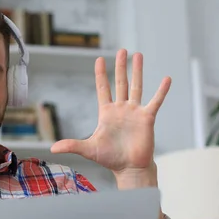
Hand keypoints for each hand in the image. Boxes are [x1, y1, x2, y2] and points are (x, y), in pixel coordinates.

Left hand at [50, 49, 171, 174]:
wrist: (129, 167)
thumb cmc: (109, 158)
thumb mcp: (88, 149)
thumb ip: (71, 145)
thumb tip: (52, 148)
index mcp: (106, 112)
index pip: (103, 88)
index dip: (101, 74)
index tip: (99, 59)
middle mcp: (121, 109)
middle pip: (121, 82)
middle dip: (121, 66)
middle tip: (122, 50)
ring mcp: (135, 112)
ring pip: (137, 87)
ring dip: (138, 71)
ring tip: (139, 55)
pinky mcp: (147, 118)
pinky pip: (155, 101)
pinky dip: (161, 91)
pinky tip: (167, 78)